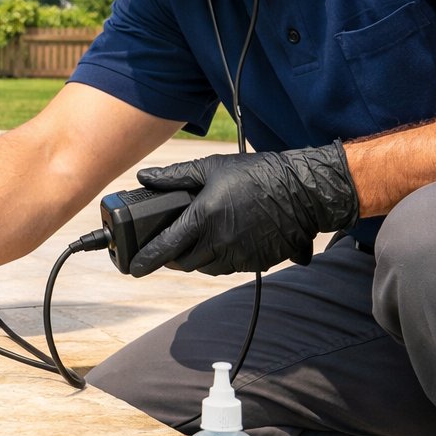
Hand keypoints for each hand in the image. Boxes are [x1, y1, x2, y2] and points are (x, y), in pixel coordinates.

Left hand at [131, 141, 357, 276]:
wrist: (303, 191)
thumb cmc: (257, 174)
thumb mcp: (212, 167)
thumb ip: (175, 177)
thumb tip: (146, 178)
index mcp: (203, 218)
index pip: (165, 247)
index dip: (146, 259)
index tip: (133, 267)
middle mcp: (218, 242)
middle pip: (184, 262)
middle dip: (173, 257)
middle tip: (170, 246)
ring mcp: (238, 255)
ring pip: (206, 268)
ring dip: (198, 259)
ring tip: (199, 241)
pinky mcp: (255, 263)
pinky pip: (229, 268)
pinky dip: (221, 259)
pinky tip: (226, 241)